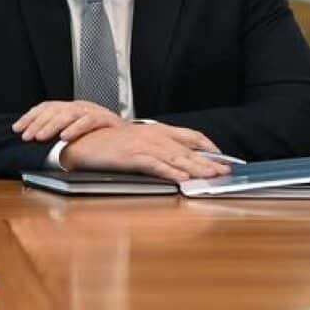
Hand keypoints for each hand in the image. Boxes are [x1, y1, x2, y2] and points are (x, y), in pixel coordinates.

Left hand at [12, 100, 122, 141]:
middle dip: (37, 123)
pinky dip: (76, 128)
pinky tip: (65, 137)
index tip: (17, 128)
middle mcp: (79, 106)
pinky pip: (88, 121)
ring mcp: (92, 110)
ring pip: (68, 114)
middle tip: (26, 136)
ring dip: (52, 126)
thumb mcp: (77, 133)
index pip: (46, 107)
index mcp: (71, 108)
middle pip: (54, 110)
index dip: (30, 117)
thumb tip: (36, 141)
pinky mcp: (104, 118)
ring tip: (40, 137)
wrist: (131, 137)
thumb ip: (59, 134)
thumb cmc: (102, 137)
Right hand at [58, 123, 229, 181]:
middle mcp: (154, 135)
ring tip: (212, 176)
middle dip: (208, 161)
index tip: (221, 156)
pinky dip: (171, 172)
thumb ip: (157, 147)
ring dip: (196, 168)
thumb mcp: (137, 140)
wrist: (83, 141)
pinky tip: (182, 179)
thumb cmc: (108, 143)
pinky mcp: (133, 156)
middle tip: (226, 171)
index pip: (190, 135)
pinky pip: (156, 165)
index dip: (207, 146)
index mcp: (156, 130)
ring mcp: (144, 145)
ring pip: (176, 157)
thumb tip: (177, 159)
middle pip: (187, 149)